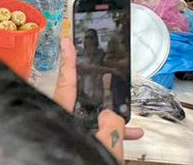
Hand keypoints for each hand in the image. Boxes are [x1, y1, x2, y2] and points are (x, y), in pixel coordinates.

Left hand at [53, 36, 141, 160]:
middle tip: (111, 90)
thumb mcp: (103, 143)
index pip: (65, 83)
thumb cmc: (77, 160)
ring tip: (133, 128)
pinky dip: (109, 136)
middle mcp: (59, 120)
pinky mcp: (69, 143)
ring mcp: (63, 132)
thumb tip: (111, 115)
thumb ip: (110, 125)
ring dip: (112, 124)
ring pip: (89, 123)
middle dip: (100, 100)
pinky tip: (131, 136)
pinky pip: (92, 135)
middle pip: (81, 103)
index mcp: (61, 115)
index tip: (65, 40)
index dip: (67, 61)